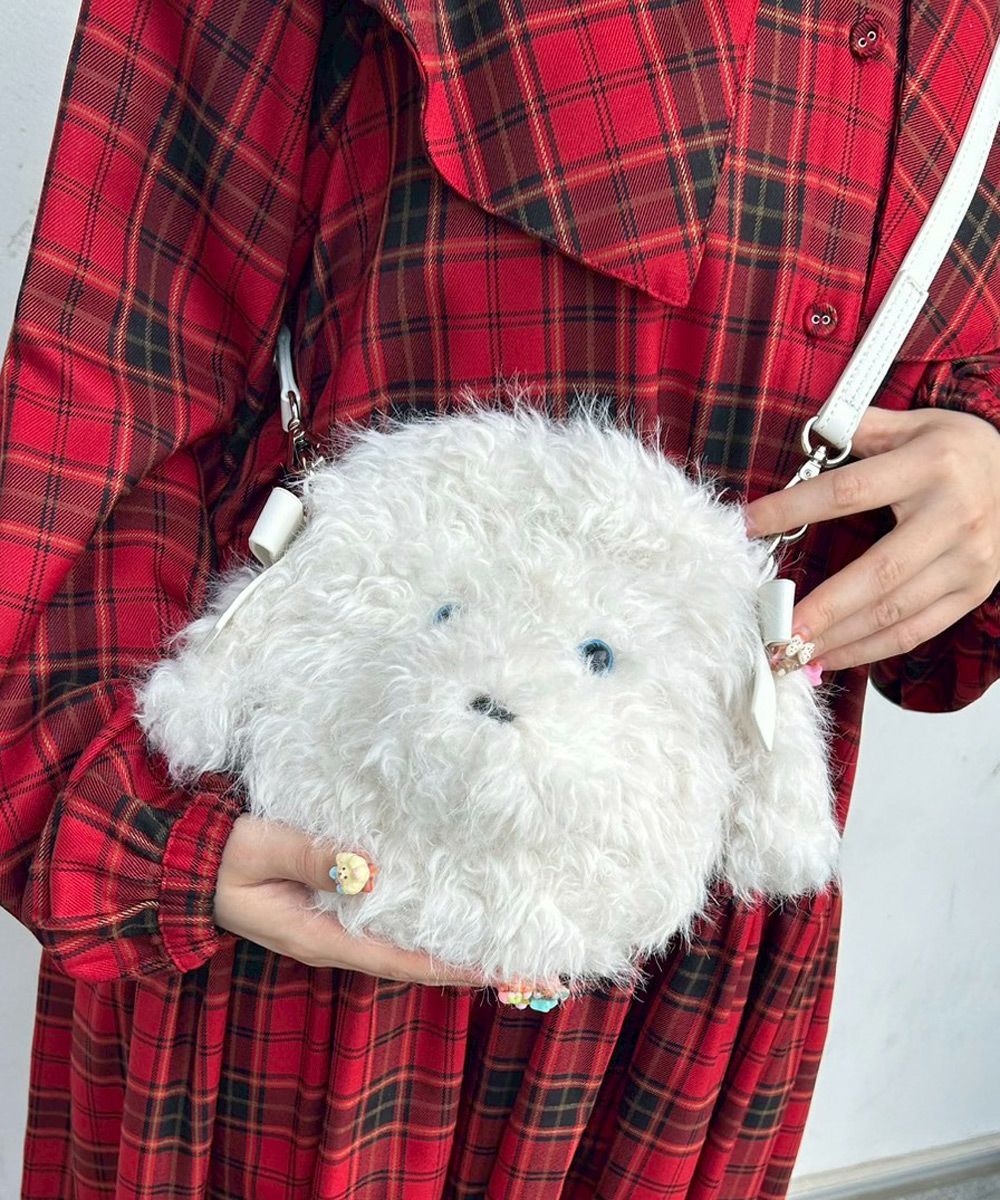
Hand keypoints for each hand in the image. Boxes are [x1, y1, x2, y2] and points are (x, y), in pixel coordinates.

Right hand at [214, 814, 486, 986]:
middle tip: (529, 970)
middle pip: (413, 960)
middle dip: (466, 964)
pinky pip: (391, 923)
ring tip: (507, 945)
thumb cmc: (222, 856)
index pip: (398, 958)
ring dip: (453, 946)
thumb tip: (370, 868)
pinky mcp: (336, 908)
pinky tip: (457, 912)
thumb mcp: (260, 849)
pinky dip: (427, 923)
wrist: (189, 868)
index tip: (497, 966)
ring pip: (405, 944)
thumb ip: (310, 858)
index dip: (449, 964)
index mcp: (319, 936)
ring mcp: (336, 927)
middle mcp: (335, 940)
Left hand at [744, 407, 999, 670]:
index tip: (749, 525)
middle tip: (776, 629)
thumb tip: (811, 434)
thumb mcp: (916, 422)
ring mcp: (969, 560)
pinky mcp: (973, 591)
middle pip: (878, 571)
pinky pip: (916, 629)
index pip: (849, 492)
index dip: (795, 509)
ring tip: (792, 653)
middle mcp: (953, 517)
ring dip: (840, 638)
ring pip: (895, 610)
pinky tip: (831, 656)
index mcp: (931, 465)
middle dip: (823, 607)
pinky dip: (870, 649)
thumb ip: (863, 428)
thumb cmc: (959, 450)